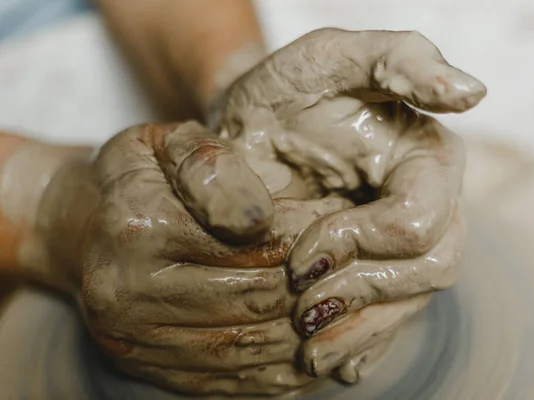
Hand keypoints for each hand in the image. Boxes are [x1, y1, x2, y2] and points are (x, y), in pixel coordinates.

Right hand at [37, 121, 351, 394]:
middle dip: (317, 281)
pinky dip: (280, 370)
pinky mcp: (149, 368)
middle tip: (352, 261)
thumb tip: (260, 220)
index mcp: (139, 227)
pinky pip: (229, 381)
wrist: (82, 228)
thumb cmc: (138, 176)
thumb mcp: (167, 143)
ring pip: (249, 347)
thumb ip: (213, 165)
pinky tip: (313, 348)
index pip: (254, 240)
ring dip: (308, 330)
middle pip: (256, 298)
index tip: (341, 217)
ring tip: (344, 302)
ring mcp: (137, 340)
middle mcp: (130, 292)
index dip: (311, 230)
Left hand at [213, 29, 483, 378]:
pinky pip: (389, 319)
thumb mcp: (331, 57)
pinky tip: (335, 363)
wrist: (255, 129)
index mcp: (425, 157)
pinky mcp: (380, 266)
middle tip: (299, 303)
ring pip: (409, 302)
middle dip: (361, 294)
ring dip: (359, 329)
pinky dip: (362, 346)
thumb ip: (400, 60)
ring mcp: (405, 241)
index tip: (302, 256)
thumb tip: (471, 93)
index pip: (420, 219)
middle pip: (428, 269)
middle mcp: (428, 202)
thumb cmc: (290, 89)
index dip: (362, 244)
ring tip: (307, 349)